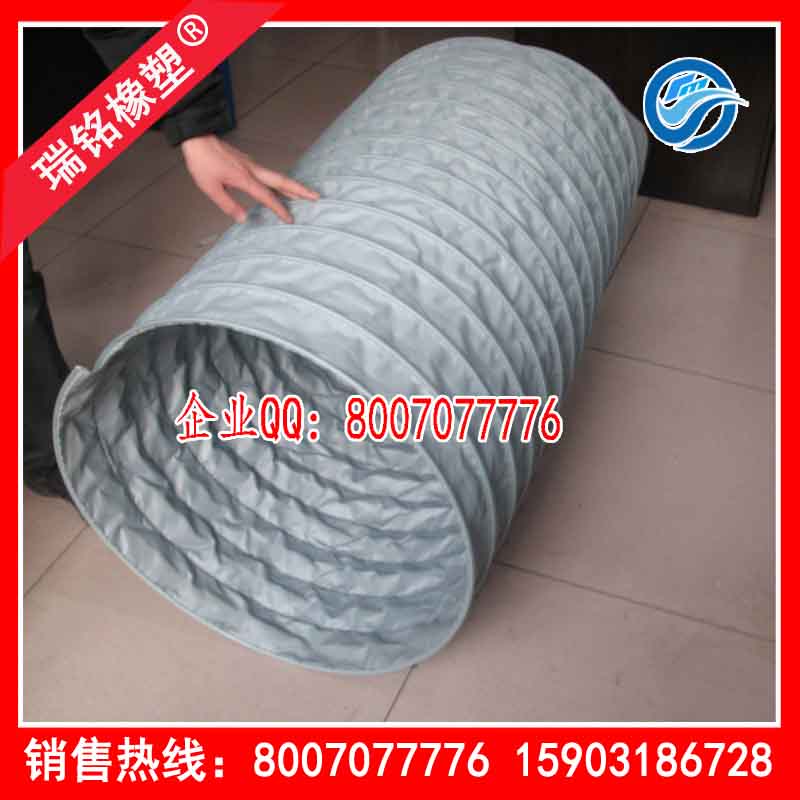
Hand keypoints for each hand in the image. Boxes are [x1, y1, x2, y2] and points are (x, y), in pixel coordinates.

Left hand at [180, 134, 318, 223]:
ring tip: (304, 194)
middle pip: (281, 181)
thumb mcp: (210, 188)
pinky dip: (280, 181)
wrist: (197, 138)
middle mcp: (252, 170)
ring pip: (277, 176)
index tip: (289, 219)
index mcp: (244, 178)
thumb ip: (228, 204)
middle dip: (299, 190)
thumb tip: (243, 219)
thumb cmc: (202, 162)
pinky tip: (280, 186)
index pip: (267, 196)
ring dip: (292, 186)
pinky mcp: (248, 162)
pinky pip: (269, 173)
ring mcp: (252, 164)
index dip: (279, 209)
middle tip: (315, 196)